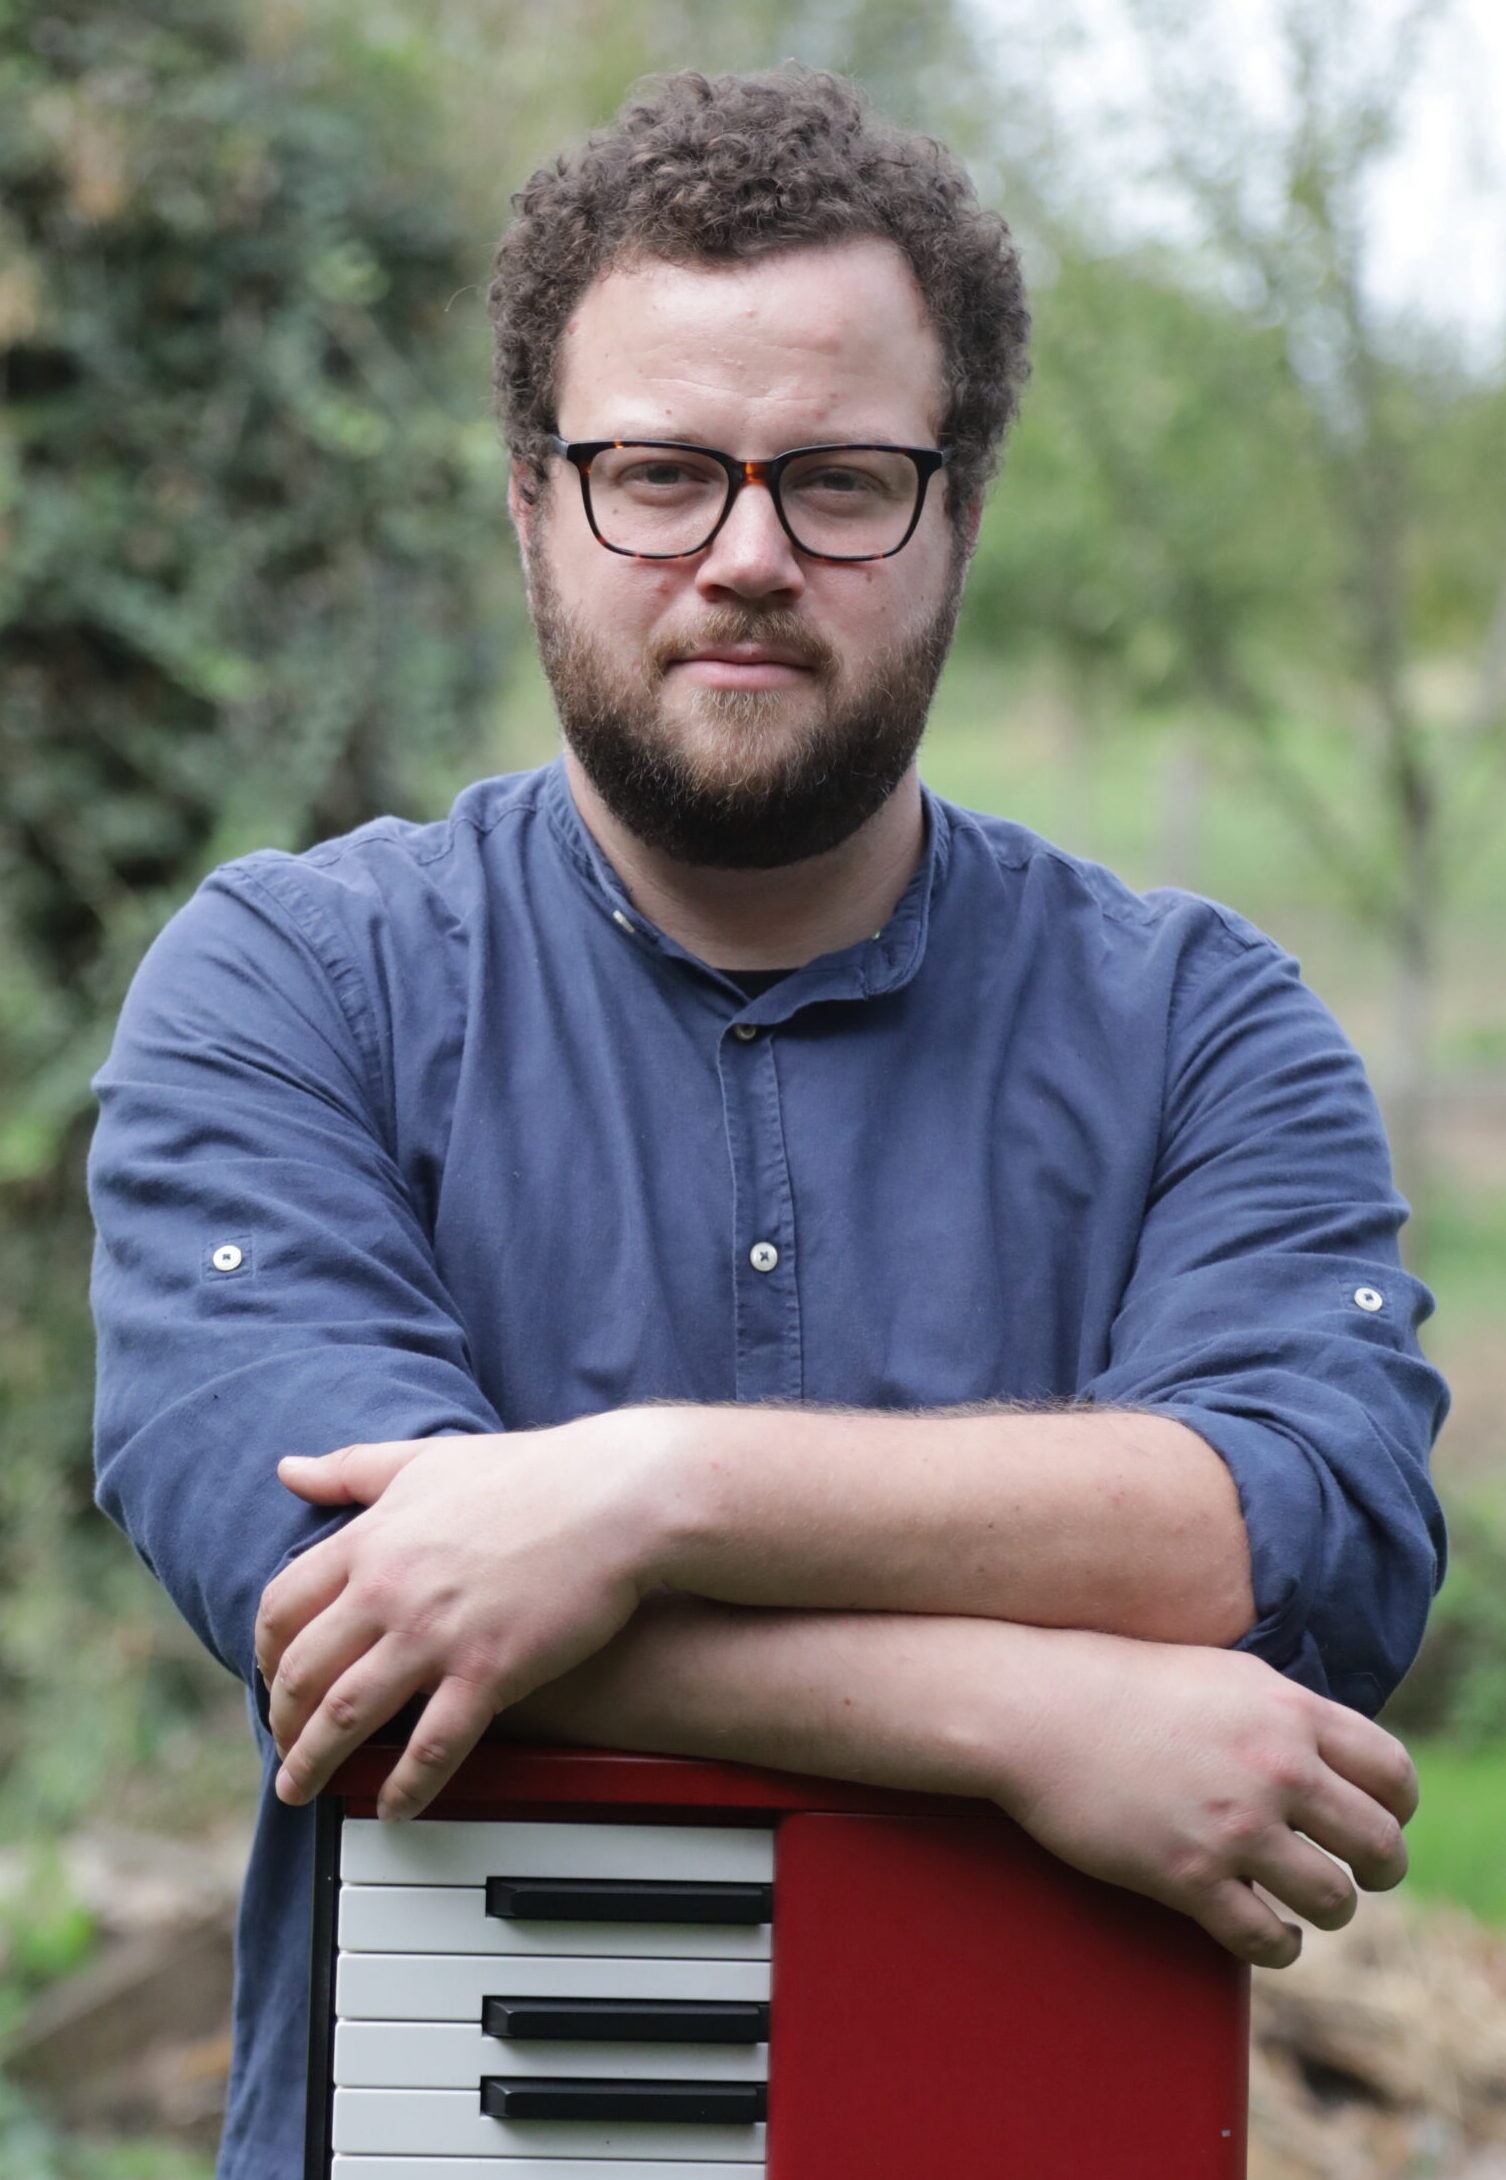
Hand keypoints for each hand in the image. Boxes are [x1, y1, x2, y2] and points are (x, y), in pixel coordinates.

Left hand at [254, 1414, 681, 1819]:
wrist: (616, 1494)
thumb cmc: (530, 1472)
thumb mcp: (427, 1460)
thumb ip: (352, 1469)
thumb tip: (287, 1468)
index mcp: (373, 1539)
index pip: (282, 1606)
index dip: (267, 1652)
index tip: (272, 1678)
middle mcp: (390, 1589)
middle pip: (303, 1670)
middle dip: (282, 1720)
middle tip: (283, 1748)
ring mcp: (437, 1633)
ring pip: (347, 1716)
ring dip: (314, 1762)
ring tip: (305, 1791)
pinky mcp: (490, 1670)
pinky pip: (430, 1746)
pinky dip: (403, 1785)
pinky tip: (395, 1805)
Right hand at [986, 1629, 1415, 1966]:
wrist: (1036, 1708)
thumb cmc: (1119, 1683)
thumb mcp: (1221, 1674)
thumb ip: (1283, 1713)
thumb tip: (1330, 1755)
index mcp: (1286, 1710)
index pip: (1392, 1772)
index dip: (1398, 1809)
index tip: (1383, 1822)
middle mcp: (1274, 1766)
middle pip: (1378, 1843)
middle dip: (1380, 1870)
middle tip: (1363, 1876)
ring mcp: (1234, 1824)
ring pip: (1334, 1900)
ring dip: (1329, 1911)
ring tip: (1310, 1909)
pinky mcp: (1189, 1875)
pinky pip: (1268, 1938)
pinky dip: (1280, 1947)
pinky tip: (1270, 1935)